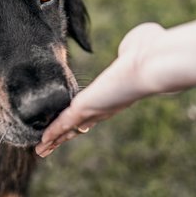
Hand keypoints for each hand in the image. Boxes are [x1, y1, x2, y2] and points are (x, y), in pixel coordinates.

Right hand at [36, 23, 167, 156]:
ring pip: (69, 129)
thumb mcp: (135, 46)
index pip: (95, 111)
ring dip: (55, 140)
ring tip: (41, 150)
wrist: (154, 61)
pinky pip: (63, 123)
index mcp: (116, 94)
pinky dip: (52, 133)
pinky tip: (42, 142)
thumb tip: (128, 47)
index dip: (83, 119)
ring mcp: (95, 110)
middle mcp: (105, 108)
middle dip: (65, 136)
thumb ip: (128, 48)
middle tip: (51, 145)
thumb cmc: (151, 50)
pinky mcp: (84, 108)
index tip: (75, 125)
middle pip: (80, 126)